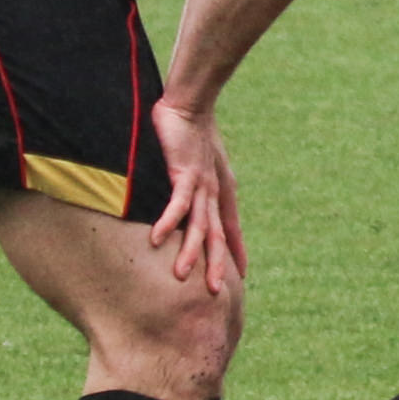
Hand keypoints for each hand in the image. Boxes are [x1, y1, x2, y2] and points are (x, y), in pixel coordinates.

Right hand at [150, 100, 247, 289]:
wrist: (190, 105)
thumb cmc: (193, 133)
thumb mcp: (199, 167)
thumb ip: (195, 189)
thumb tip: (185, 207)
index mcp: (219, 191)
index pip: (229, 228)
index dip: (235, 252)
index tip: (241, 276)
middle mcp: (213, 192)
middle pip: (216, 235)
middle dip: (215, 264)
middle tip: (215, 293)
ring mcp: (201, 184)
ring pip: (198, 224)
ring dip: (189, 250)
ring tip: (182, 274)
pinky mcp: (185, 172)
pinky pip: (178, 201)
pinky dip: (168, 220)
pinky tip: (157, 238)